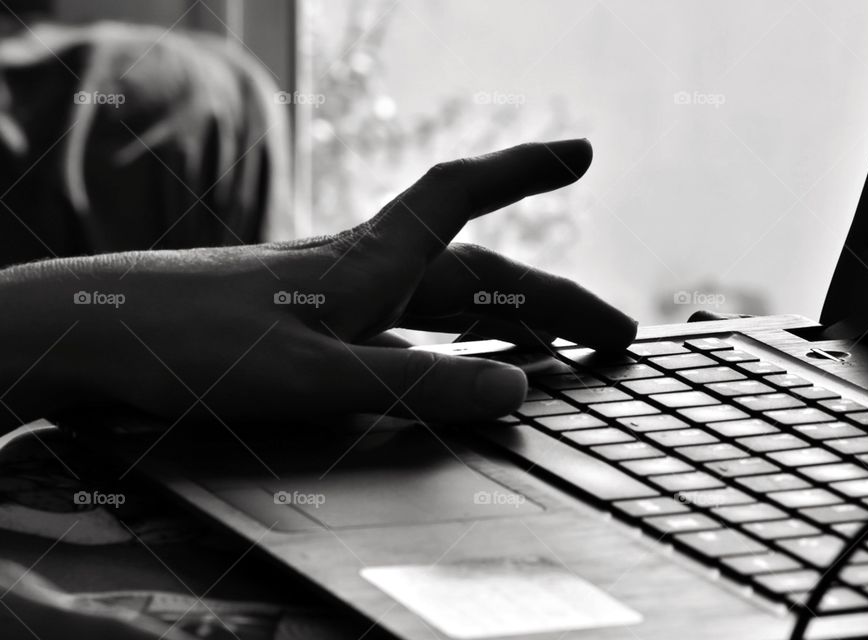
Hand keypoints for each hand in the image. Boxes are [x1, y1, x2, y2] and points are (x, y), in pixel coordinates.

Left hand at [0, 139, 635, 427]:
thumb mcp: (317, 376)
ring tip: (556, 349)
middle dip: (551, 297)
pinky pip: (407, 333)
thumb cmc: (200, 347)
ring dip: (507, 321)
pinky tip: (457, 370)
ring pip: (445, 303)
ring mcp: (339, 301)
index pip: (461, 198)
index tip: (581, 152)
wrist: (101, 333)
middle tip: (615, 331)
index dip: (522, 171)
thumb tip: (515, 390)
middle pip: (477, 271)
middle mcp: (363, 272)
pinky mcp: (314, 328)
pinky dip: (451, 347)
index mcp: (371, 262)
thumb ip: (415, 387)